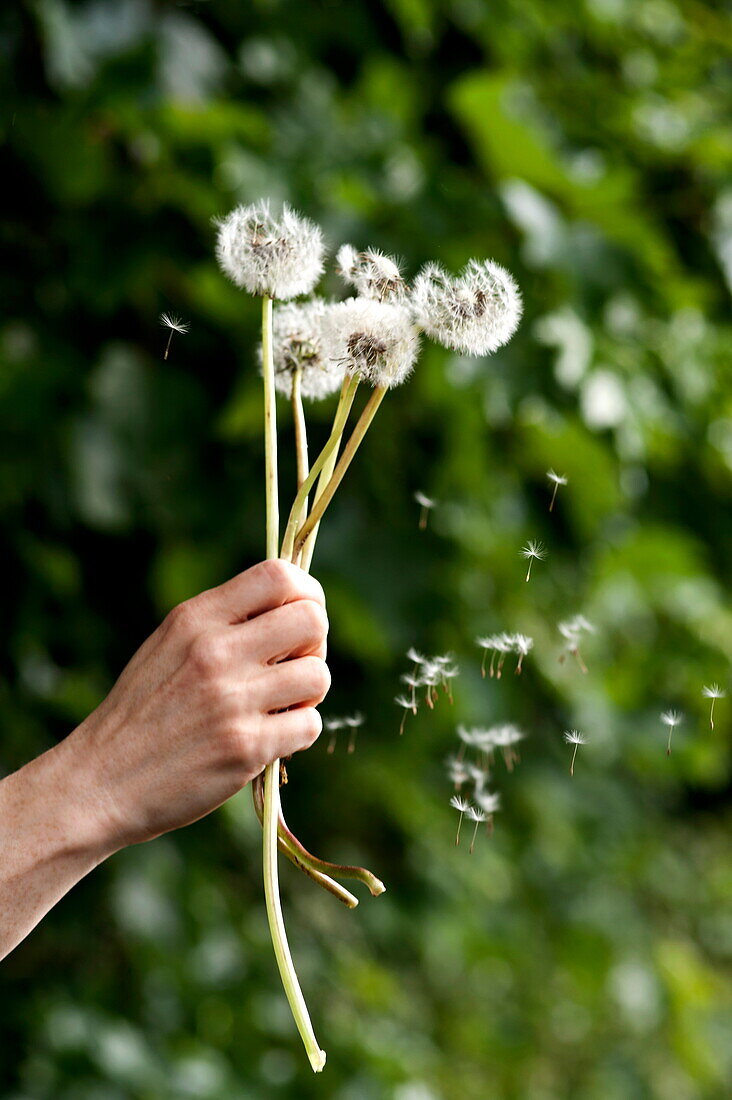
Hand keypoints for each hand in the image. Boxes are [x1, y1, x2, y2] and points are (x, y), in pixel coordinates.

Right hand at [70, 560, 329, 852]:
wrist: (100, 782)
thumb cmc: (140, 713)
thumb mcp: (168, 645)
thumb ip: (223, 621)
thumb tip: (291, 604)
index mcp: (196, 619)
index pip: (278, 575)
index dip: (306, 593)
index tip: (302, 615)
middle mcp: (215, 652)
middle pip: (312, 621)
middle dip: (316, 643)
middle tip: (295, 664)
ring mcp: (232, 700)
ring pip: (319, 675)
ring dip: (310, 692)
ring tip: (282, 705)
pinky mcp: (245, 747)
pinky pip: (309, 724)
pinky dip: (300, 731)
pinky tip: (272, 736)